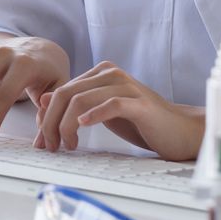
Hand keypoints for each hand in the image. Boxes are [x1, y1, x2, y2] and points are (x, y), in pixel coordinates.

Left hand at [35, 61, 203, 161]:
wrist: (178, 130)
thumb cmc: (140, 122)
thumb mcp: (101, 112)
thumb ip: (75, 104)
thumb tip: (43, 100)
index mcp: (99, 73)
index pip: (62, 91)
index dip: (46, 116)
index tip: (42, 141)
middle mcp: (111, 74)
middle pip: (66, 94)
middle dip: (51, 122)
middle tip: (50, 146)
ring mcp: (126, 86)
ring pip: (82, 100)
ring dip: (67, 125)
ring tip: (68, 145)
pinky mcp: (139, 103)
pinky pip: (111, 104)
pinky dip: (94, 115)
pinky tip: (82, 125)